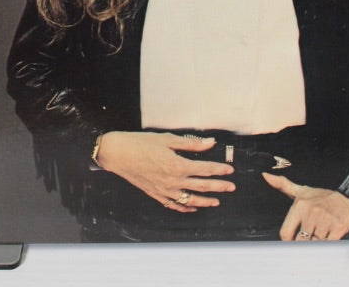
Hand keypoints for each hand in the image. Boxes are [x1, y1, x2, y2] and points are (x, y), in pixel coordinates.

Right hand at [94, 132, 235, 211]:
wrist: (118, 154)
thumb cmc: (140, 144)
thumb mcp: (168, 139)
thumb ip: (191, 143)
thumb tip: (210, 142)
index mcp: (178, 165)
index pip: (205, 169)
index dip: (220, 170)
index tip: (229, 170)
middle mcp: (173, 181)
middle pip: (202, 186)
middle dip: (219, 187)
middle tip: (230, 187)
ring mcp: (165, 190)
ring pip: (191, 200)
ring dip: (206, 201)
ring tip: (217, 201)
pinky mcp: (156, 195)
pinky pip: (175, 205)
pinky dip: (186, 208)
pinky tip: (193, 208)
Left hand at [261, 172, 348, 239]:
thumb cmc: (323, 195)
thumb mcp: (302, 190)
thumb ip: (282, 185)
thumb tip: (265, 176)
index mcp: (300, 206)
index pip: (286, 233)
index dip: (287, 241)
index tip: (291, 241)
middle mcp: (312, 213)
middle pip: (300, 241)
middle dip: (302, 244)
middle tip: (306, 242)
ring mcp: (326, 221)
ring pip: (314, 245)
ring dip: (315, 246)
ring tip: (317, 240)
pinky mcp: (339, 228)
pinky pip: (329, 245)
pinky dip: (327, 246)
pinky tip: (327, 241)